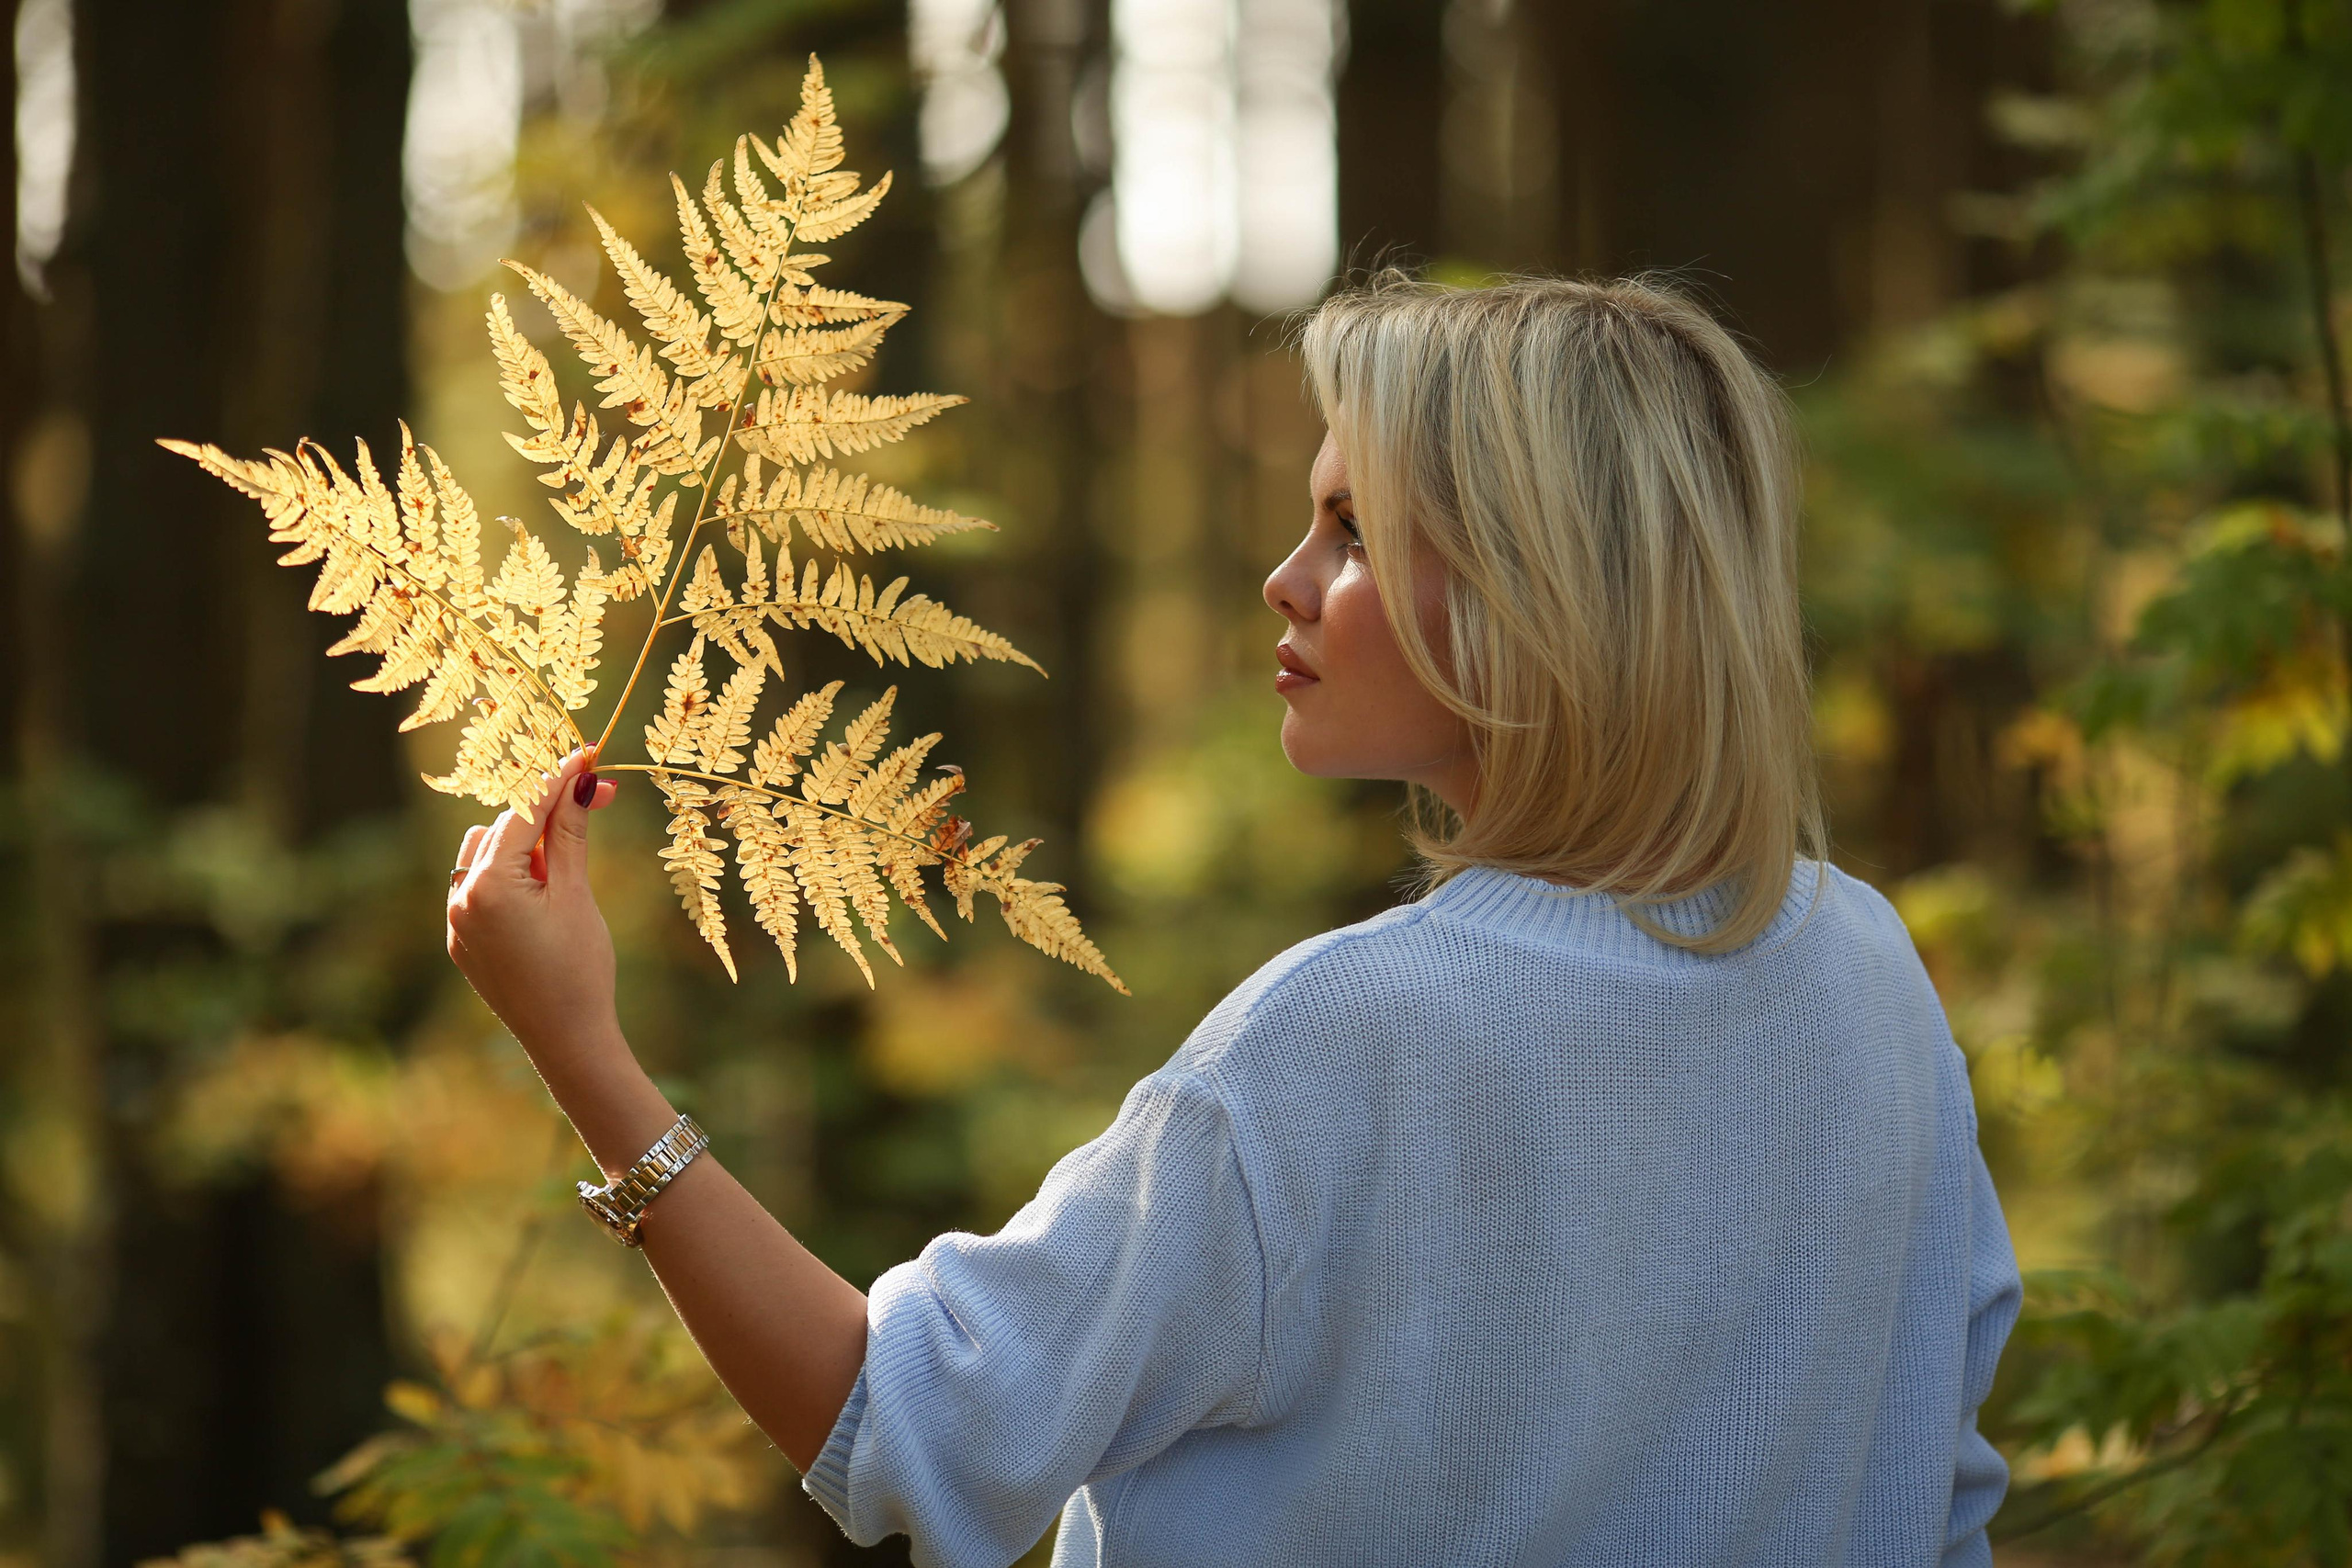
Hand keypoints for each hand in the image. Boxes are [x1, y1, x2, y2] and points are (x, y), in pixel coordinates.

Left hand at [447, 749, 623, 1076]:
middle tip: (596, 800)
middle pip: (503, 826)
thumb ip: (571, 836)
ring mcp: (456, 920)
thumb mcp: (577, 896)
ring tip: (564, 868)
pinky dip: (508, 876)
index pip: (524, 811)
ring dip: (522, 843)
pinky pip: (478, 888)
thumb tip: (581, 783)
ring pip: (484, 852)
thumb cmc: (579, 968)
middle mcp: (462, 897)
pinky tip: (542, 894)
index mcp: (490, 884)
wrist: (566, 1039)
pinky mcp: (462, 940)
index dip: (557, 779)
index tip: (586, 755)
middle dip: (546, 812)